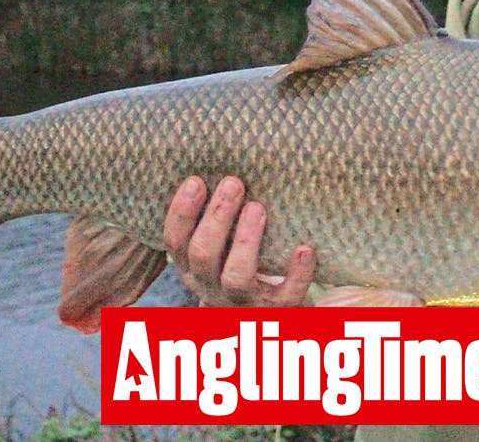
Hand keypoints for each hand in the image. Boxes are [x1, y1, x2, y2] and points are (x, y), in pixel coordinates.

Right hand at [163, 175, 316, 305]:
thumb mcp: (220, 247)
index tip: (196, 180)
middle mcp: (211, 286)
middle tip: (234, 182)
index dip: (182, 212)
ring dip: (246, 240)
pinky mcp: (277, 312)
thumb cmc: (241, 264)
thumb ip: (217, 216)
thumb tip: (227, 158)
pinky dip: (297, 273)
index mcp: (192, 267)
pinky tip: (304, 248)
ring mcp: (243, 302)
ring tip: (257, 207)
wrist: (266, 320)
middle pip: (203, 254)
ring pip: (236, 276)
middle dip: (217, 217)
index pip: (175, 241)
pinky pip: (286, 295)